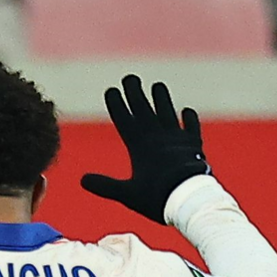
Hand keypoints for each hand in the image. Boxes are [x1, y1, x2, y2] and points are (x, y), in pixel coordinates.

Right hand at [82, 75, 211, 223]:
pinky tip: (187, 111)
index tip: (110, 90)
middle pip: (144, 110)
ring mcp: (177, 139)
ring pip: (167, 112)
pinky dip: (189, 119)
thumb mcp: (127, 194)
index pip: (125, 119)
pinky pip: (192, 128)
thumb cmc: (158, 197)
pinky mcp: (194, 145)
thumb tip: (82, 180)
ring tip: (158, 85)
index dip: (117, 104)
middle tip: (130, 78)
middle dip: (135, 93)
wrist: (191, 198)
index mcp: (139, 146)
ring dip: (162, 99)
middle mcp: (158, 137)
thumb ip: (105, 186)